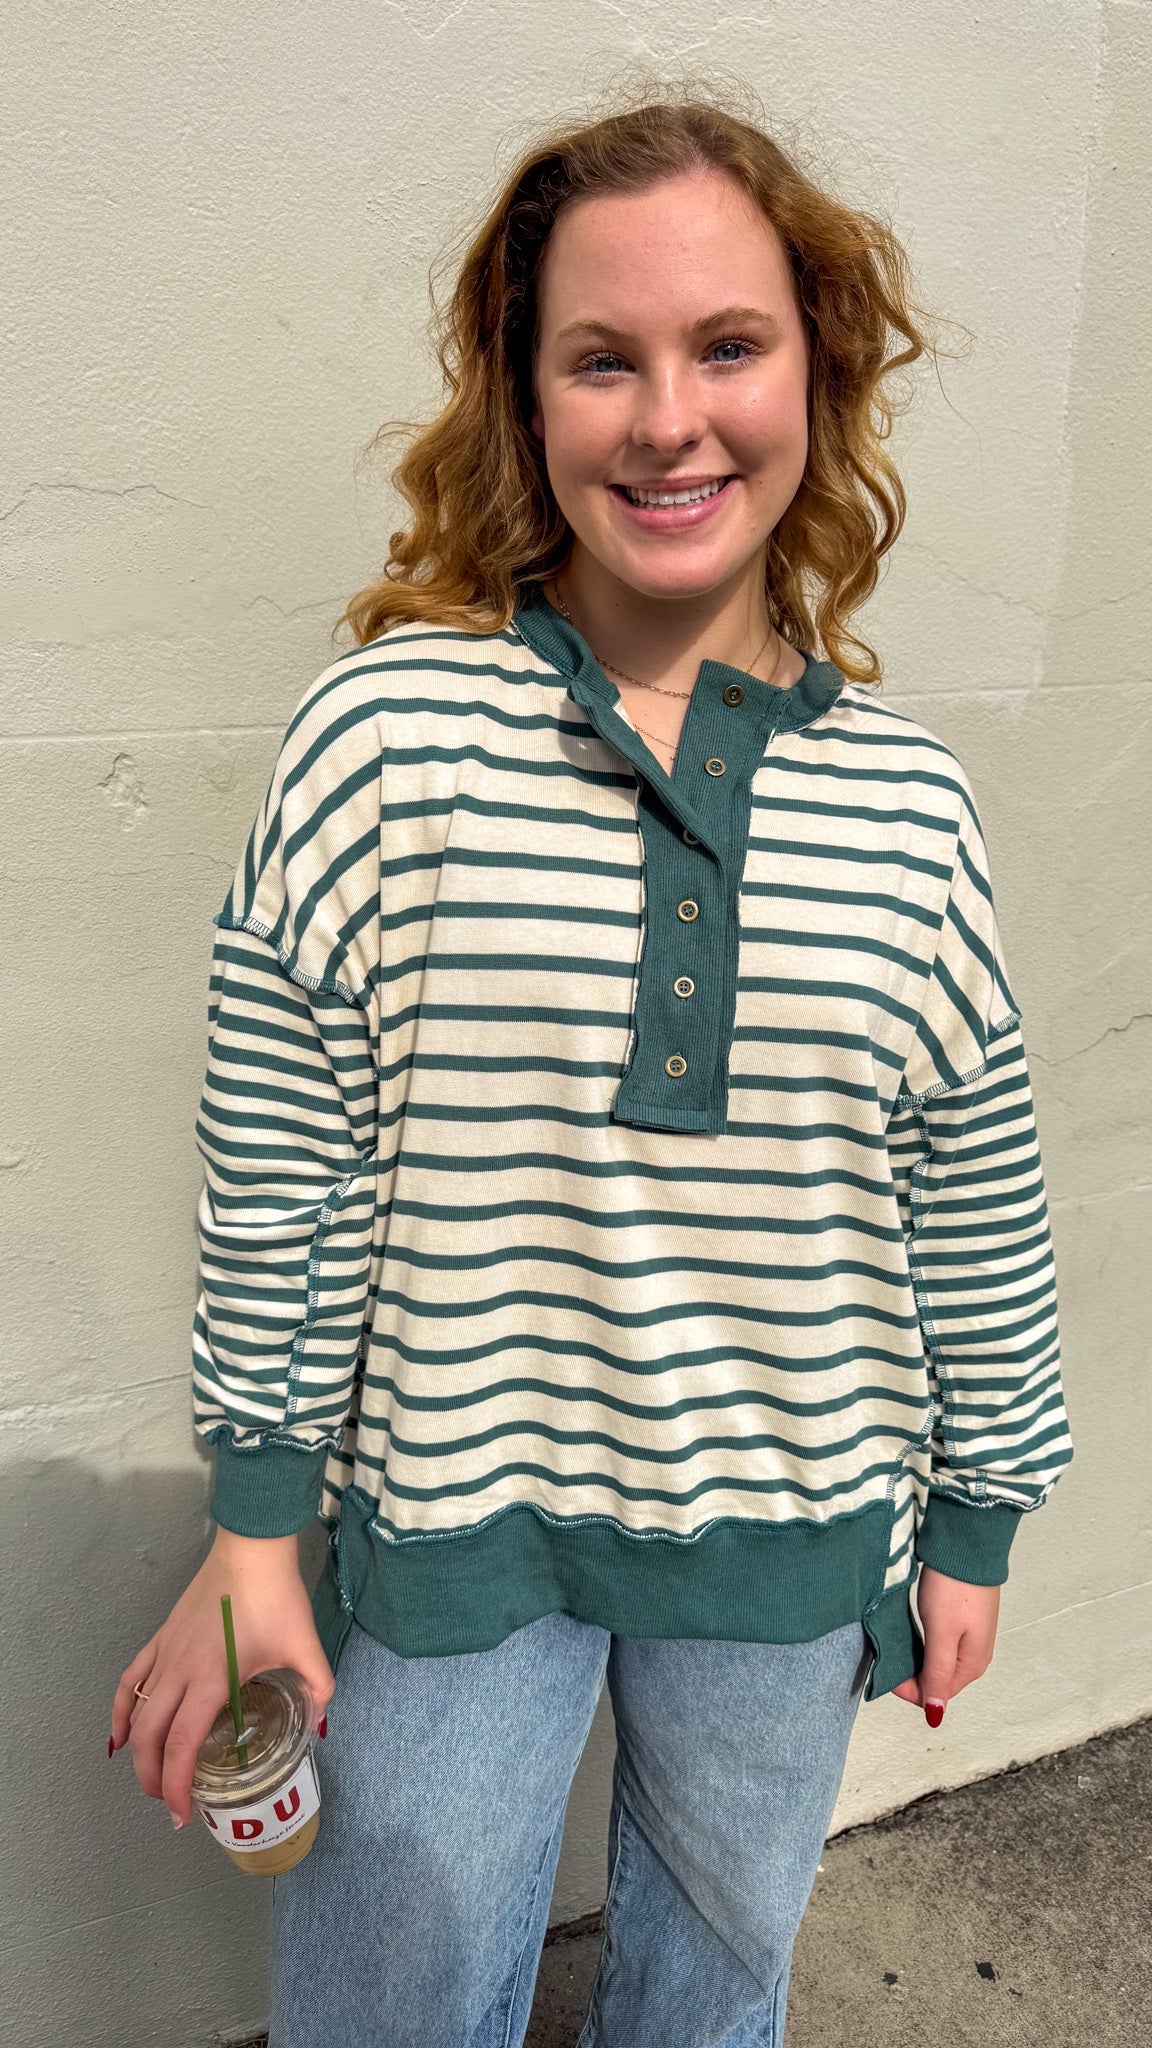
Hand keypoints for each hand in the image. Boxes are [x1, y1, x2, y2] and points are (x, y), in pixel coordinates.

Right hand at [110, 1526, 335, 1828]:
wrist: (251, 1550)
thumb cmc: (276, 1596)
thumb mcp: (305, 1644)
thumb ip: (318, 1686)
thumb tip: (322, 1721)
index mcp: (211, 1678)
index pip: (182, 1745)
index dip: (177, 1785)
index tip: (182, 1813)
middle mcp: (179, 1671)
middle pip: (150, 1737)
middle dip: (153, 1778)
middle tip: (170, 1803)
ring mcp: (165, 1653)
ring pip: (135, 1712)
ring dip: (138, 1751)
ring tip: (152, 1776)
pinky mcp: (160, 1637)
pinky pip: (129, 1680)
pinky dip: (120, 1711)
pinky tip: (120, 1735)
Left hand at [890, 1566, 1000, 1724]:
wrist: (967, 1547)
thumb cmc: (955, 1588)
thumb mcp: (942, 1634)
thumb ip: (937, 1674)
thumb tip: (935, 1714)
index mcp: (972, 1665)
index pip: (936, 1694)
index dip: (908, 1690)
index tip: (885, 1674)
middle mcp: (976, 1656)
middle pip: (938, 1680)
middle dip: (913, 1676)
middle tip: (887, 1659)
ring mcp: (971, 1638)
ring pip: (938, 1662)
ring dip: (917, 1661)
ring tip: (897, 1647)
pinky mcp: (964, 1621)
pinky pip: (941, 1645)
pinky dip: (924, 1645)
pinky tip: (912, 1635)